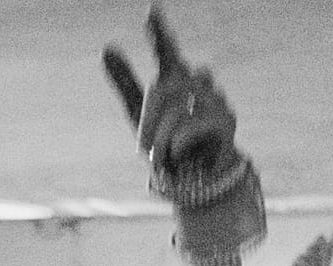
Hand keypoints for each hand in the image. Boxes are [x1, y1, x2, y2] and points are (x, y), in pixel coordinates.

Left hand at [102, 7, 237, 175]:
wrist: (197, 181)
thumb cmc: (169, 145)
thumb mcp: (140, 115)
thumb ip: (125, 81)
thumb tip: (107, 47)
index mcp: (178, 80)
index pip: (167, 52)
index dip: (159, 33)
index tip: (152, 11)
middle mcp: (199, 83)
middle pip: (161, 90)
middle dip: (148, 122)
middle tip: (143, 148)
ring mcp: (216, 100)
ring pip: (175, 109)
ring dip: (160, 138)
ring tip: (162, 156)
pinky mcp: (225, 121)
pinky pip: (189, 126)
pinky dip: (176, 142)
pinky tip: (175, 152)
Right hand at [290, 230, 332, 265]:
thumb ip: (325, 253)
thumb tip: (322, 237)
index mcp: (325, 263)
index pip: (330, 248)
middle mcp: (316, 260)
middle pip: (318, 245)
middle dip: (319, 243)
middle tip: (320, 239)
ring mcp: (305, 262)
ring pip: (309, 251)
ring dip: (311, 261)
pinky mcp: (295, 265)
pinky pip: (301, 258)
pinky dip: (304, 265)